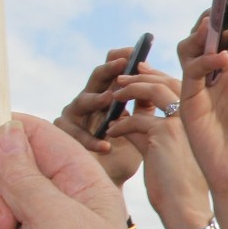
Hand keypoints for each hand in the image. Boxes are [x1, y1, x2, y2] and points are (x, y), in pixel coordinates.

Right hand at [54, 48, 146, 185]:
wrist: (110, 180)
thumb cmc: (125, 151)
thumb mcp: (140, 124)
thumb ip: (145, 106)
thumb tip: (163, 83)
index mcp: (106, 95)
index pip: (113, 71)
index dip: (123, 58)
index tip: (137, 48)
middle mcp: (87, 100)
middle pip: (96, 78)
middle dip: (108, 69)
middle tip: (122, 63)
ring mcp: (73, 115)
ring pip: (83, 101)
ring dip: (97, 100)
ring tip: (110, 100)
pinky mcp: (64, 134)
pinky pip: (76, 133)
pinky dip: (92, 140)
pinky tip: (107, 145)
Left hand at [107, 70, 216, 228]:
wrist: (185, 208)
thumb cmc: (176, 187)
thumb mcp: (163, 152)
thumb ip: (150, 132)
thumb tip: (128, 118)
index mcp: (196, 122)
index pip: (177, 88)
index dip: (156, 78)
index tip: (137, 73)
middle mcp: (193, 119)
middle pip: (166, 83)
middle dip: (141, 76)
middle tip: (120, 77)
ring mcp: (181, 124)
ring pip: (152, 91)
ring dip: (129, 90)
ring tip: (113, 96)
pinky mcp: (165, 133)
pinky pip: (136, 119)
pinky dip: (121, 124)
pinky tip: (112, 132)